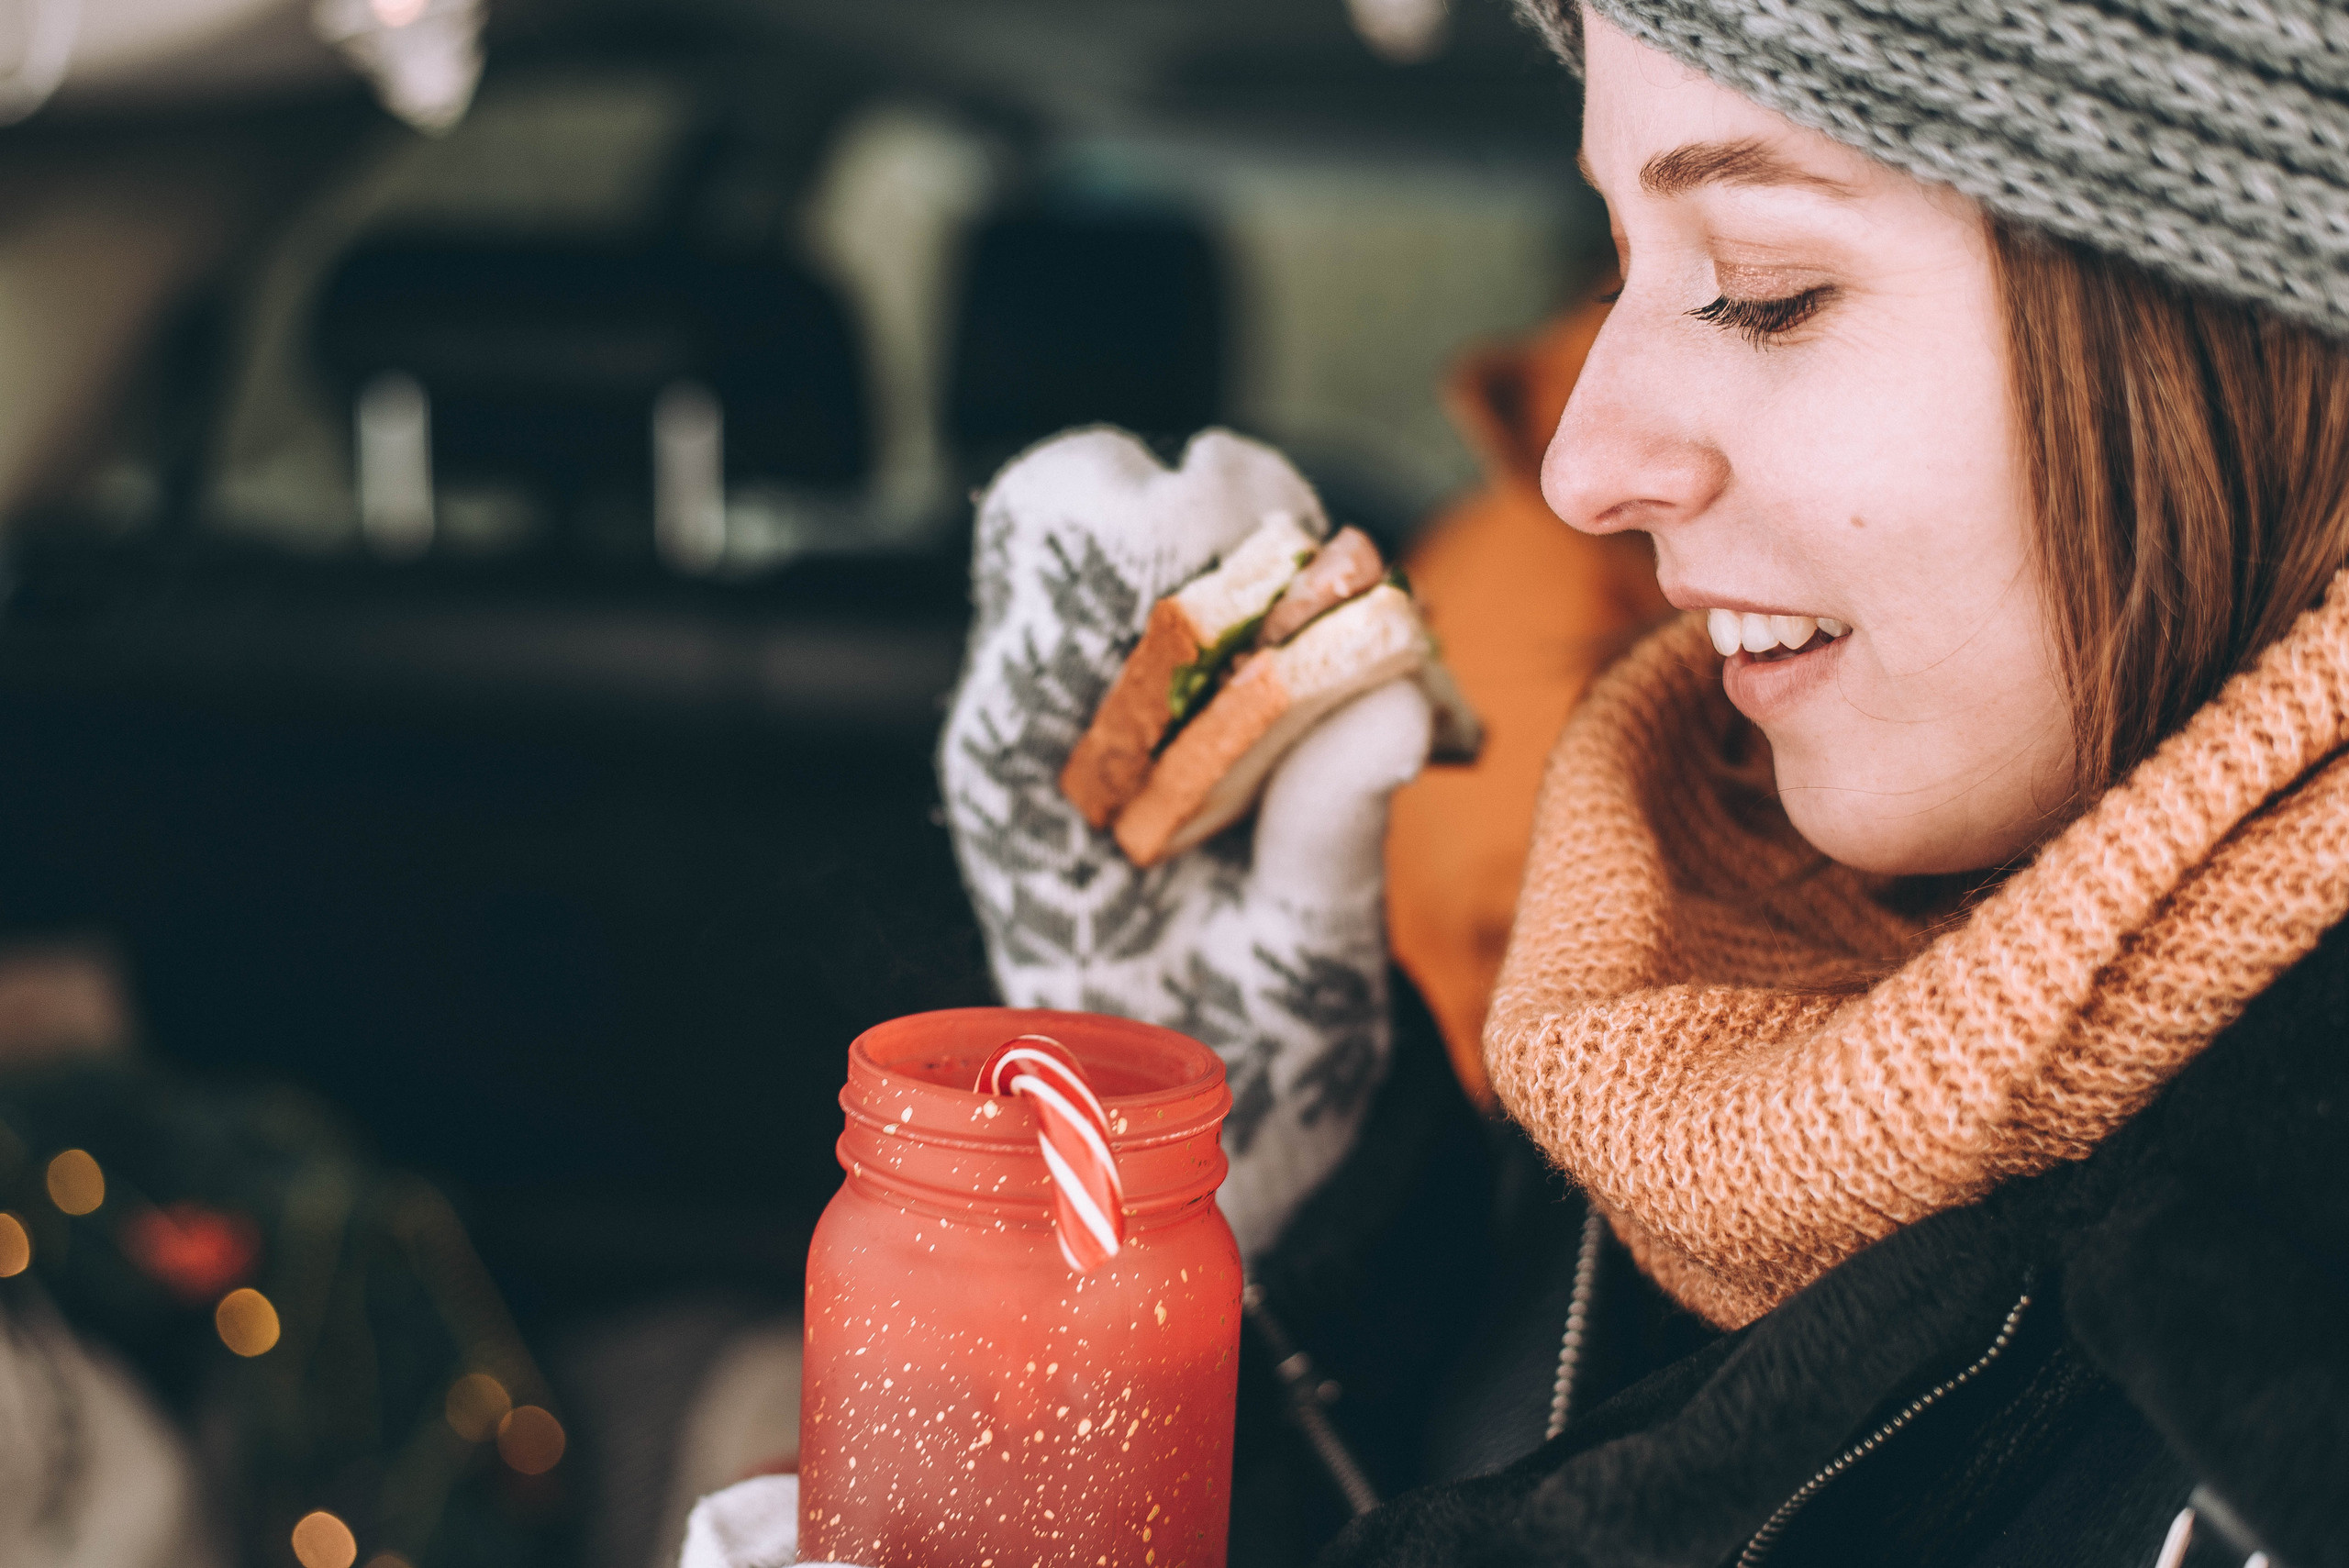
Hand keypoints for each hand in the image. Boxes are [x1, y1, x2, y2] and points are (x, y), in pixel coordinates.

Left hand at [939, 427, 1431, 1258]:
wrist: (1166, 1140)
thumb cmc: (1225, 1065)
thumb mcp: (1297, 967)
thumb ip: (1333, 827)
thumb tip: (1399, 689)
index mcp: (1024, 768)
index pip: (1060, 548)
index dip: (1187, 520)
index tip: (1305, 579)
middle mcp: (1019, 711)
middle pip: (1072, 492)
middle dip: (1220, 510)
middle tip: (1323, 608)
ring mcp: (1059, 698)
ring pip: (1125, 507)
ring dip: (1254, 546)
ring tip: (1335, 657)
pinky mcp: (1116, 701)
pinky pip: (1174, 576)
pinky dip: (1266, 586)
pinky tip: (1322, 676)